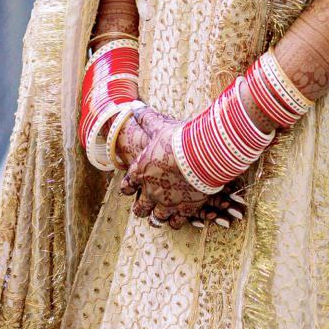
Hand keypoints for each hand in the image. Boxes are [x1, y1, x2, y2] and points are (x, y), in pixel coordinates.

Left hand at [116, 106, 245, 228]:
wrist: (201, 154)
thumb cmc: (178, 138)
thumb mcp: (159, 126)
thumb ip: (145, 118)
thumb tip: (133, 105)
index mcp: (140, 172)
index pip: (126, 186)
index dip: (128, 187)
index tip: (131, 186)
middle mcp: (150, 191)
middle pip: (140, 208)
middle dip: (142, 207)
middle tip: (146, 205)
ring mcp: (167, 202)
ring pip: (157, 218)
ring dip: (159, 215)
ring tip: (162, 213)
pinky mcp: (185, 209)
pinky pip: (177, 223)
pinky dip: (177, 221)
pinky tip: (180, 217)